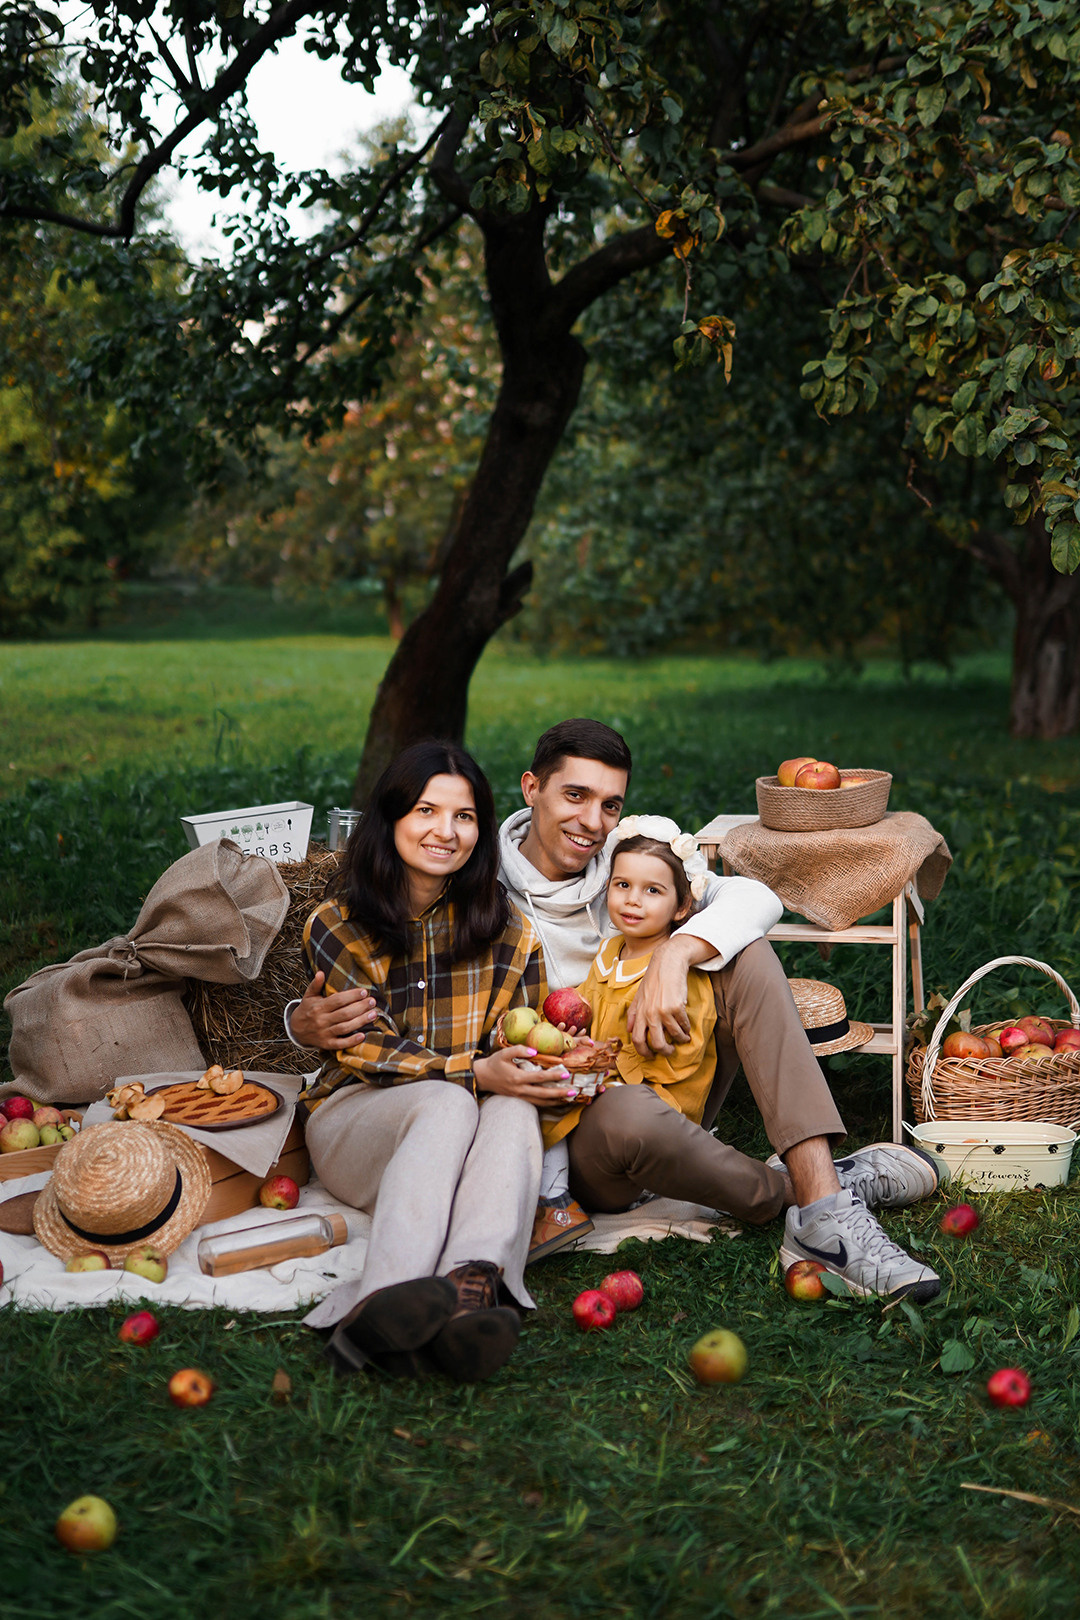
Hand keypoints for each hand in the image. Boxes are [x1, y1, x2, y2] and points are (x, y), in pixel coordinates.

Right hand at [289, 972, 378, 1050]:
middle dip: (360, 1007)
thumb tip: (321, 972)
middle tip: (372, 1002)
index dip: (352, 996)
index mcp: (319, 1007)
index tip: (364, 992)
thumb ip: (315, 984)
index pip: (338, 1000)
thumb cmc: (307, 1009)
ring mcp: (324, 1033)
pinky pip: (340, 1044)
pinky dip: (351, 1041)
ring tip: (373, 1014)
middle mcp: (321, 1020)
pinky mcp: (327, 1044)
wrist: (296, 1029)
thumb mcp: (309, 996)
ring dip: (361, 1021)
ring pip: (345, 1028)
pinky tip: (363, 1035)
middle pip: (344, 1014)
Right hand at [474, 1046, 577, 1104]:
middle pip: (543, 1094)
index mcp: (517, 1078)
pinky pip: (536, 1103)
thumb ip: (519, 1050)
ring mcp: (520, 1096)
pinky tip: (557, 1101)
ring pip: (541, 1102)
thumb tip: (535, 1051)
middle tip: (573, 1091)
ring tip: (570, 1099)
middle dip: (559, 1094)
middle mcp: (520, 1090)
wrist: (482, 1077)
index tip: (566, 1073)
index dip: (553, 1076)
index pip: (539, 1078)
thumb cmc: (494, 1063)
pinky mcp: (520, 1099)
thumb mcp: (504, 1053)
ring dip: (556, 1101)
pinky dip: (548, 1103)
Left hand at [626, 935, 702, 1055]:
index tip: (651, 1056)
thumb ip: (634, 1014)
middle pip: (657, 1043)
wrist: (667, 964)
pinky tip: (687, 1027)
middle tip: (670, 1051)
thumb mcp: (639, 996)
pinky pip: (684, 1025)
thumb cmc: (653, 980)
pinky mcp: (677, 1007)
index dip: (644, 1052)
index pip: (637, 1040)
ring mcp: (663, 1011)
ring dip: (681, 1039)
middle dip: (665, 1052)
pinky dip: (686, 1028)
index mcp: (639, 1013)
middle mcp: (650, 1014)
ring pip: (674, 1036)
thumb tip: (629, 1031)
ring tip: (683, 1038)